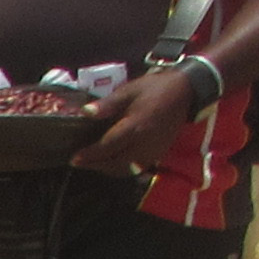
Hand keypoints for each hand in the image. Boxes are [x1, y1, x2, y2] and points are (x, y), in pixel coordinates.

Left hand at [72, 69, 197, 175]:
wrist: (185, 92)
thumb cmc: (154, 88)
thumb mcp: (128, 91)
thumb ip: (107, 105)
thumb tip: (86, 112)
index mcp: (135, 127)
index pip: (107, 147)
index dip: (90, 155)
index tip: (74, 158)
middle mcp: (144, 144)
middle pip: (115, 163)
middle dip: (96, 165)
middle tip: (80, 162)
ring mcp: (153, 151)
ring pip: (126, 169)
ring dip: (108, 169)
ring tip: (94, 163)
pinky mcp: (159, 153)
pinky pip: (138, 168)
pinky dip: (123, 168)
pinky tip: (114, 162)